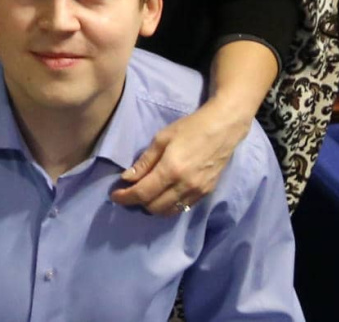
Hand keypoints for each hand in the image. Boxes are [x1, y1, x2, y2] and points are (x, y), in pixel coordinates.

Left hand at [110, 101, 252, 214]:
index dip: (125, 197)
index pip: (142, 193)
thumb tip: (127, 178)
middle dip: (138, 202)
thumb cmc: (191, 128)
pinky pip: (183, 208)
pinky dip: (169, 206)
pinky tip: (164, 195)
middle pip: (154, 207)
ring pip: (169, 211)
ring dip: (153, 207)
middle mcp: (184, 185)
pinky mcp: (206, 193)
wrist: (224, 128)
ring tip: (146, 195)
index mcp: (171, 169)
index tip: (115, 196)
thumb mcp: (162, 138)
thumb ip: (145, 161)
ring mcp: (197, 192)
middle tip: (130, 192)